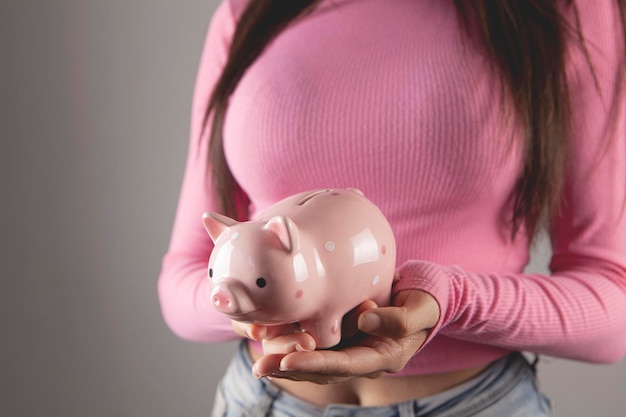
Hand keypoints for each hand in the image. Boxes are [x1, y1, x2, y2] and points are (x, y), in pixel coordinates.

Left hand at [251, 289, 439, 383]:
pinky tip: (273, 344)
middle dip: (291, 370)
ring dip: (287, 363)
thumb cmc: (426, 301)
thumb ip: (398, 319)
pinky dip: (295, 348)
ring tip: (259, 361)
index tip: (287, 361)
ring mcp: (354, 350)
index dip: (315, 365)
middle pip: (324, 371)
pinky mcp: (346, 339)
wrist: (427, 297)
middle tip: (260, 367)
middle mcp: (365, 359)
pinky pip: (318, 349)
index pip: (345, 364)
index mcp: (384, 356)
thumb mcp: (421, 309)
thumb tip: (364, 320)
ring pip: (317, 364)